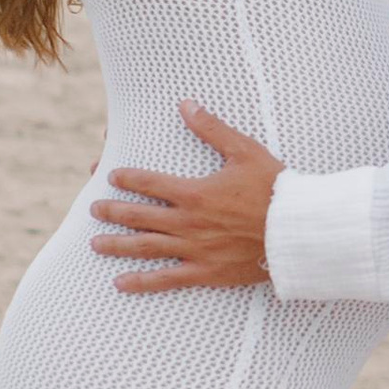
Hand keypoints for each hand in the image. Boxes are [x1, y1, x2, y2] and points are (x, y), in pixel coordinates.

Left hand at [89, 106, 282, 291]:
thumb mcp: (244, 151)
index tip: (110, 176)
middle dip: (113, 211)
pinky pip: (167, 278)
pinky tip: (121, 283)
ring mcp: (193, 249)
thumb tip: (186, 105)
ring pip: (145, 247)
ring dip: (117, 244)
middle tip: (93, 209)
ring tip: (95, 243)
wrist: (295, 232)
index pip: (150, 183)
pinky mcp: (205, 271)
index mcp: (194, 192)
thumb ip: (212, 129)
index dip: (127, 178)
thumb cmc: (274, 189)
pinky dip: (142, 281)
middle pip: (139, 216)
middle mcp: (187, 222)